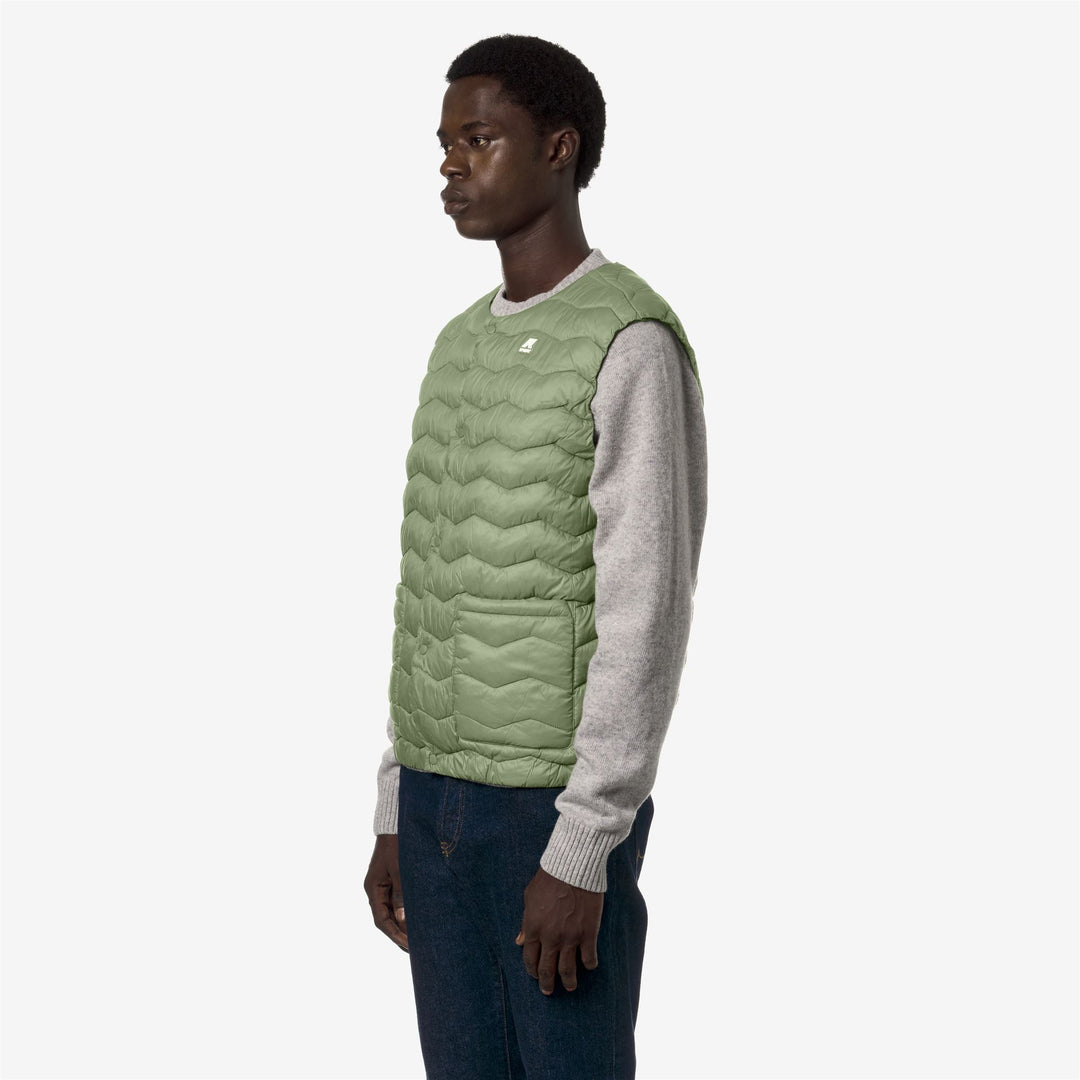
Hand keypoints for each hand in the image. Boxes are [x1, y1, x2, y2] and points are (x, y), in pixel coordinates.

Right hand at [364, 834, 407, 951]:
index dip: (394, 934)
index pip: (382, 920)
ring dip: (401, 926)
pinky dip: (404, 914)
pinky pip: (396, 903)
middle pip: (385, 919)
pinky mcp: (391, 881)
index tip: (408, 945)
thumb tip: (402, 920)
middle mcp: (375, 890)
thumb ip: (401, 895)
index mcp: (373, 889)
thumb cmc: (397, 846)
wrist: (394, 828)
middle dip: (398, 935)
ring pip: (391, 913)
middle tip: (414, 949)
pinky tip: (414, 921)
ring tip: (416, 940)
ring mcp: (382, 886)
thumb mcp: (400, 871)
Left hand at [515, 866, 602, 993]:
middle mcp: (550, 937)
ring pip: (567, 970)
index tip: (536, 975)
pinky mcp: (588, 934)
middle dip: (547, 984)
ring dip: (568, 982)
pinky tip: (589, 965)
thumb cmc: (549, 878)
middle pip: (547, 970)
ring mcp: (570, 938)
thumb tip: (519, 941)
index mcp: (533, 928)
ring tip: (570, 987)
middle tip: (549, 991)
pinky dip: (589, 965)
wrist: (573, 866)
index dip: (532, 970)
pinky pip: (589, 959)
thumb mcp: (529, 898)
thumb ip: (525, 922)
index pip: (529, 958)